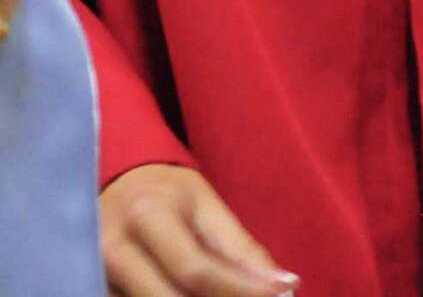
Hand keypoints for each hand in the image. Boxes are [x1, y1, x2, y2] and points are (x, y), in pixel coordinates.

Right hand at [101, 164, 299, 295]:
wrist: (112, 183)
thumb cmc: (166, 191)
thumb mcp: (204, 204)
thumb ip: (239, 247)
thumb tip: (285, 286)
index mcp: (147, 216)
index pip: (197, 269)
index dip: (242, 289)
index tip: (284, 292)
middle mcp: (114, 250)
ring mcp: (96, 276)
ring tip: (230, 296)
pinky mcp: (93, 289)